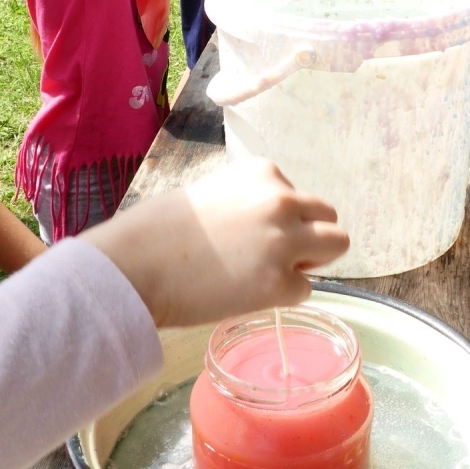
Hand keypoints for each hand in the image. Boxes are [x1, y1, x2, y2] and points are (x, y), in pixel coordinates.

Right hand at [89, 159, 349, 327]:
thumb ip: (248, 201)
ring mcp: (284, 242)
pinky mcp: (280, 284)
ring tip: (269, 274)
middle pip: (329, 216)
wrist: (132, 268)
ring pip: (337, 245)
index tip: (248, 234)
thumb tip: (268, 223)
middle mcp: (281, 200)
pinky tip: (247, 294)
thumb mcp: (210, 193)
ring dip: (310, 261)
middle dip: (309, 237)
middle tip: (273, 257)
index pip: (297, 196)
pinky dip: (283, 296)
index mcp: (263, 172)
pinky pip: (306, 289)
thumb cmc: (156, 231)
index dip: (279, 219)